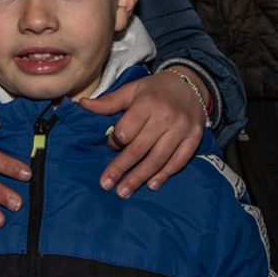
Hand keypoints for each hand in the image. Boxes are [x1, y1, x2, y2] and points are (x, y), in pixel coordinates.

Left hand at [79, 70, 206, 196]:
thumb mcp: (131, 90)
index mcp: (147, 103)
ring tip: (124, 191)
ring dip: (139, 177)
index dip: (115, 141)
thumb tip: (83, 105)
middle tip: (106, 185)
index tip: (111, 145)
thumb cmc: (155, 90)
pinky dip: (165, 174)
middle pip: (139, 148)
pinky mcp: (194, 138)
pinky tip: (151, 185)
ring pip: (158, 159)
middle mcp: (165, 117)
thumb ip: (108, 102)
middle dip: (121, 168)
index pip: (127, 130)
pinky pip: (179, 161)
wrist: (190, 85)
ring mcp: (181, 129)